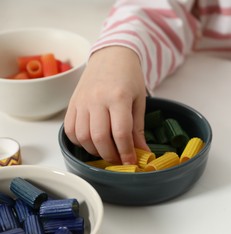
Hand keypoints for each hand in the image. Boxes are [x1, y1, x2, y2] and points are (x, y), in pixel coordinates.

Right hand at [64, 46, 149, 163]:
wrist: (111, 56)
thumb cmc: (129, 77)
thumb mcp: (139, 100)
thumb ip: (138, 128)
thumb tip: (142, 151)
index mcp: (118, 97)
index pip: (121, 133)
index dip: (126, 152)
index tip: (131, 162)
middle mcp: (97, 99)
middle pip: (99, 137)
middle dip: (110, 155)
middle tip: (119, 160)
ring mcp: (82, 101)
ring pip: (82, 136)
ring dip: (95, 150)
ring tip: (106, 151)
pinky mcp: (72, 103)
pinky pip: (70, 129)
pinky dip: (79, 141)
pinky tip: (91, 142)